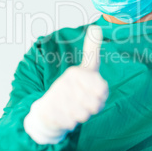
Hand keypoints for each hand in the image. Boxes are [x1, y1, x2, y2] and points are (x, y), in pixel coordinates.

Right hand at [24, 25, 108, 143]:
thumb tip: (96, 27)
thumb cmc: (73, 87)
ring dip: (82, 116)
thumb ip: (92, 49)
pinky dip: (71, 123)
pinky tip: (65, 116)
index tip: (93, 93)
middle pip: (94, 105)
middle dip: (92, 108)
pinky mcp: (49, 112)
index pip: (103, 91)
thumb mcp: (86, 67)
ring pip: (84, 115)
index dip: (101, 97)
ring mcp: (56, 98)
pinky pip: (72, 123)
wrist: (48, 107)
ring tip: (74, 108)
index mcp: (76, 72)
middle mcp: (65, 82)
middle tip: (83, 103)